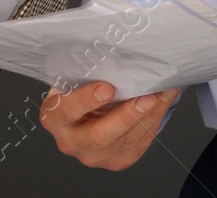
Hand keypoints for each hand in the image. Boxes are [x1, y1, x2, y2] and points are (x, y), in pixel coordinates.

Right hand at [39, 81, 179, 170]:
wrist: (85, 111)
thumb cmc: (79, 88)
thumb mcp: (73, 79)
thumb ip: (85, 73)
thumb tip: (117, 54)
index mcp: (54, 117)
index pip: (66, 110)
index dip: (86, 100)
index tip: (107, 88)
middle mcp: (70, 141)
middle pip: (99, 136)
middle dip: (127, 116)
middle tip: (147, 98)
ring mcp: (92, 156)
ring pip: (124, 143)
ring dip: (148, 118)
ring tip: (162, 96)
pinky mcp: (114, 161)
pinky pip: (137, 147)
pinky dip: (152, 124)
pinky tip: (162, 105)